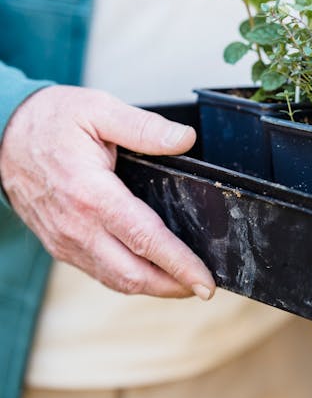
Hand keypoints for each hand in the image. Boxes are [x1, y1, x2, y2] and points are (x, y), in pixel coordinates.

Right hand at [0, 85, 215, 299]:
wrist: (1, 134)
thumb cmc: (51, 120)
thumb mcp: (100, 109)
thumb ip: (145, 128)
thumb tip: (185, 139)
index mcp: (92, 194)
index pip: (145, 239)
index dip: (179, 264)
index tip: (204, 280)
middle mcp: (77, 226)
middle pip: (132, 274)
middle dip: (173, 286)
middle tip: (205, 288)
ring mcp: (65, 240)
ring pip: (115, 279)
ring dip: (153, 288)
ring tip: (185, 284)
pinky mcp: (60, 244)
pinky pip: (99, 271)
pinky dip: (129, 279)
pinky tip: (151, 272)